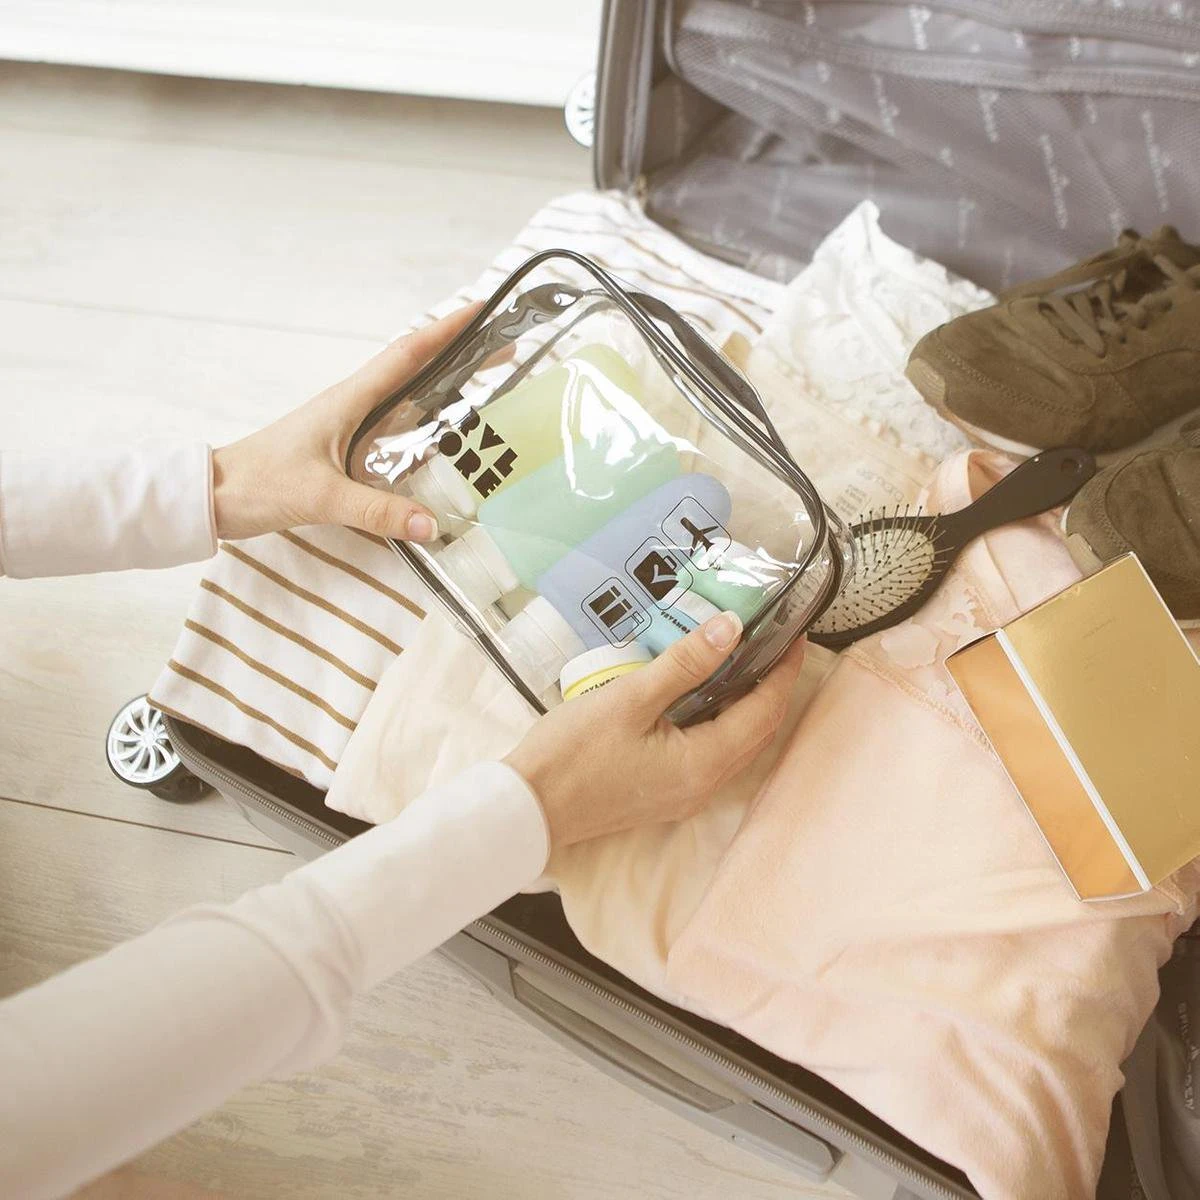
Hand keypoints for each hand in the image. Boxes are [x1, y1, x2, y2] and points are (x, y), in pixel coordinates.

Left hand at [211, 305, 479, 541]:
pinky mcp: (345, 447)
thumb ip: (376, 511)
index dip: (445, 330)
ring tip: (485, 382)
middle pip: (416, 368)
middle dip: (459, 354)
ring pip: (407, 393)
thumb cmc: (261, 484)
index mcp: (349, 400)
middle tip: (503, 349)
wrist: (218, 495)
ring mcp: (349, 424)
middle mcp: (353, 404)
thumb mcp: (321, 497)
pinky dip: (424, 418)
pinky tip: (443, 434)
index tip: (482, 310)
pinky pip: (395, 424)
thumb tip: (433, 524)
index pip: (407, 354)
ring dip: (444, 383)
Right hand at [505, 612, 805, 848]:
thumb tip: (732, 627)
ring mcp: (685, 794)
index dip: (785, 671)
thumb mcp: (630, 698)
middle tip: (777, 641)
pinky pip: (713, 754)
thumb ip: (685, 663)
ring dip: (750, 705)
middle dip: (774, 687)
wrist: (527, 808)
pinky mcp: (665, 793)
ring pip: (736, 744)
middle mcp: (705, 785)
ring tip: (749, 661)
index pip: (765, 711)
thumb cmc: (573, 752)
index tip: (794, 633)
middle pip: (758, 732)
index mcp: (704, 763)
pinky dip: (723, 722)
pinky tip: (709, 696)